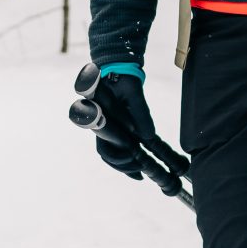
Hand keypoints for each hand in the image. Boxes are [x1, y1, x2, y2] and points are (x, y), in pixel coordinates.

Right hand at [78, 65, 166, 185]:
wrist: (118, 73)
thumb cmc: (123, 79)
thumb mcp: (134, 91)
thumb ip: (140, 112)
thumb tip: (149, 136)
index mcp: (97, 110)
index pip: (99, 128)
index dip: (114, 139)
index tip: (130, 145)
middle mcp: (97, 124)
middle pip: (103, 150)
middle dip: (121, 161)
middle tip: (139, 165)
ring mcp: (103, 130)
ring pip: (108, 155)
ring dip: (123, 166)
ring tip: (140, 174)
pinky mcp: (111, 133)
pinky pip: (114, 153)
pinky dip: (125, 164)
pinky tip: (138, 173)